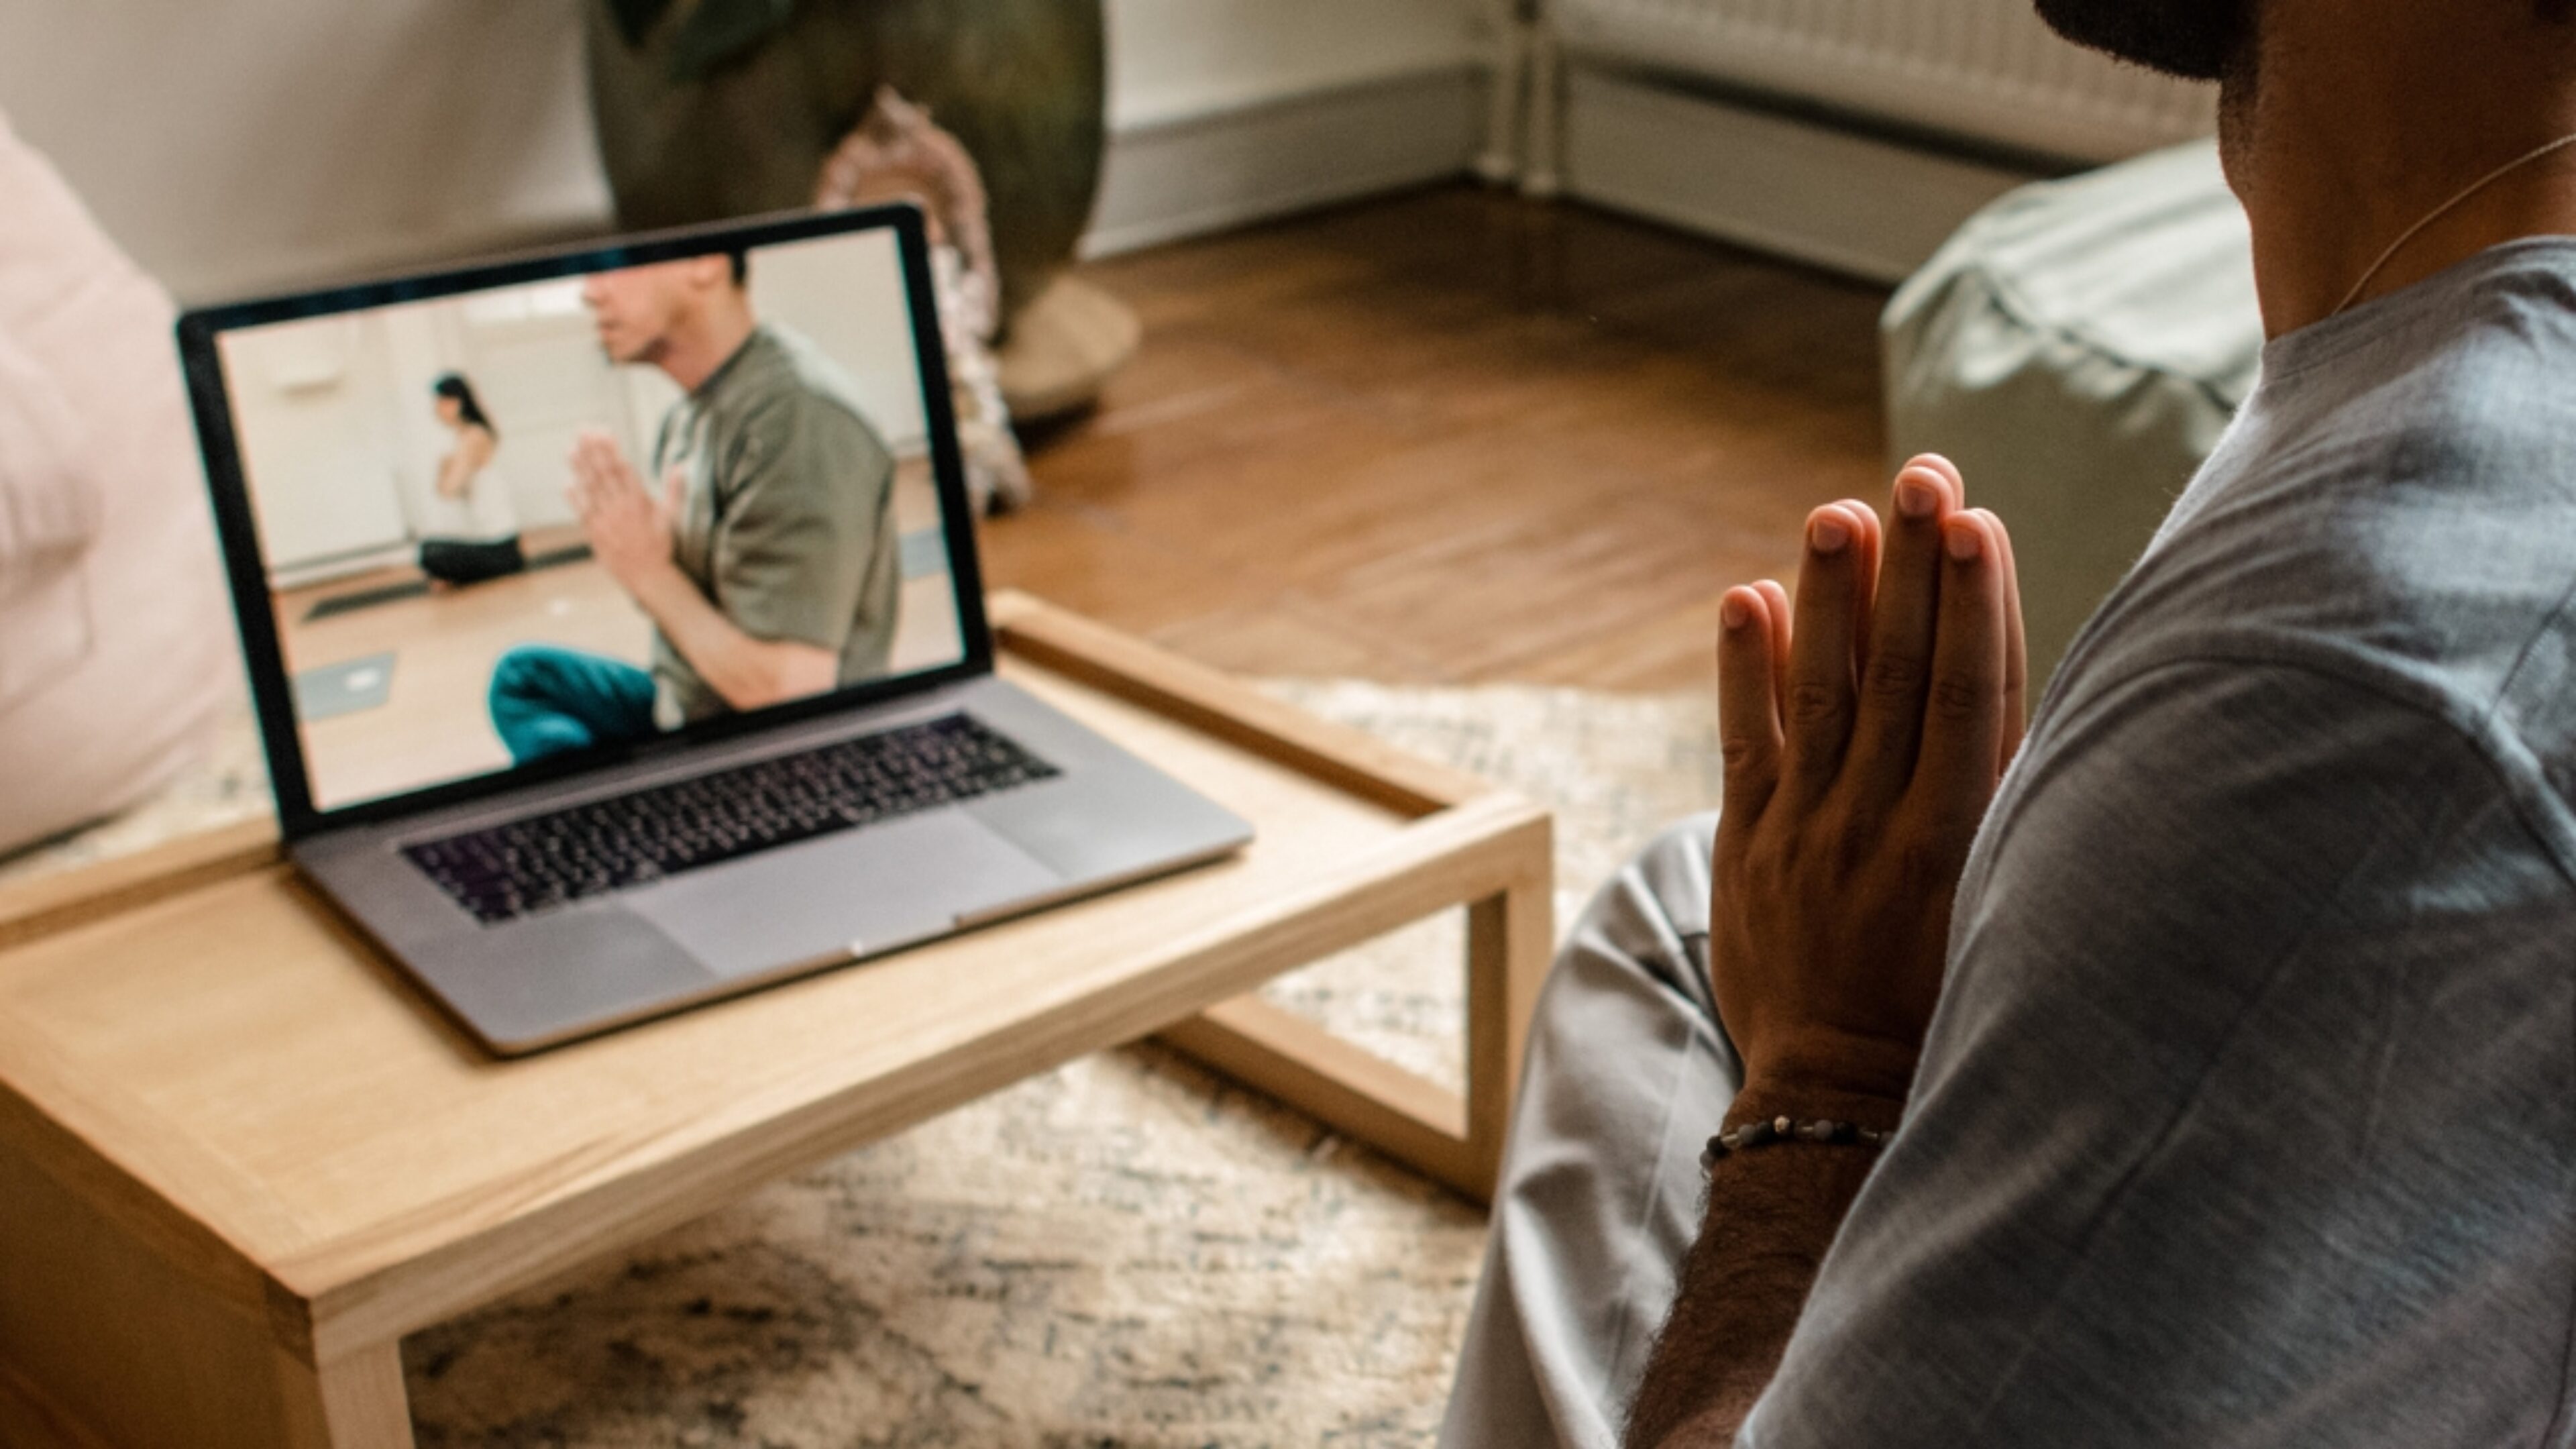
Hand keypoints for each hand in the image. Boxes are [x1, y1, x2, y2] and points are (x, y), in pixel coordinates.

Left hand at [567, 429, 682, 595]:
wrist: (649, 576)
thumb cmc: (661, 544)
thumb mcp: (671, 516)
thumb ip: (675, 490)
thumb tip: (681, 466)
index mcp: (639, 501)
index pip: (622, 468)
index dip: (611, 448)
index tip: (603, 431)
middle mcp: (621, 508)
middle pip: (603, 473)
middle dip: (592, 450)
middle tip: (583, 430)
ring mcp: (606, 521)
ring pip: (590, 489)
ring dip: (580, 468)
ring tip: (571, 448)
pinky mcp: (596, 534)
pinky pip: (583, 513)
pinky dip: (575, 498)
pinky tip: (568, 483)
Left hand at [1708, 455, 2025, 1107]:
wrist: (1838, 1096)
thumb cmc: (1942, 995)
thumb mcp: (1999, 902)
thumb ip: (2002, 800)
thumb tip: (2013, 685)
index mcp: (1965, 839)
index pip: (1977, 698)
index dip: (1978, 607)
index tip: (1978, 524)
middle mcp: (1888, 826)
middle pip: (1907, 674)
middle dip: (1913, 571)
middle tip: (1919, 477)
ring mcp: (1812, 833)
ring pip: (1828, 694)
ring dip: (1832, 598)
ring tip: (1836, 510)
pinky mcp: (1749, 847)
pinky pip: (1747, 744)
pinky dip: (1747, 671)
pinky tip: (1748, 596)